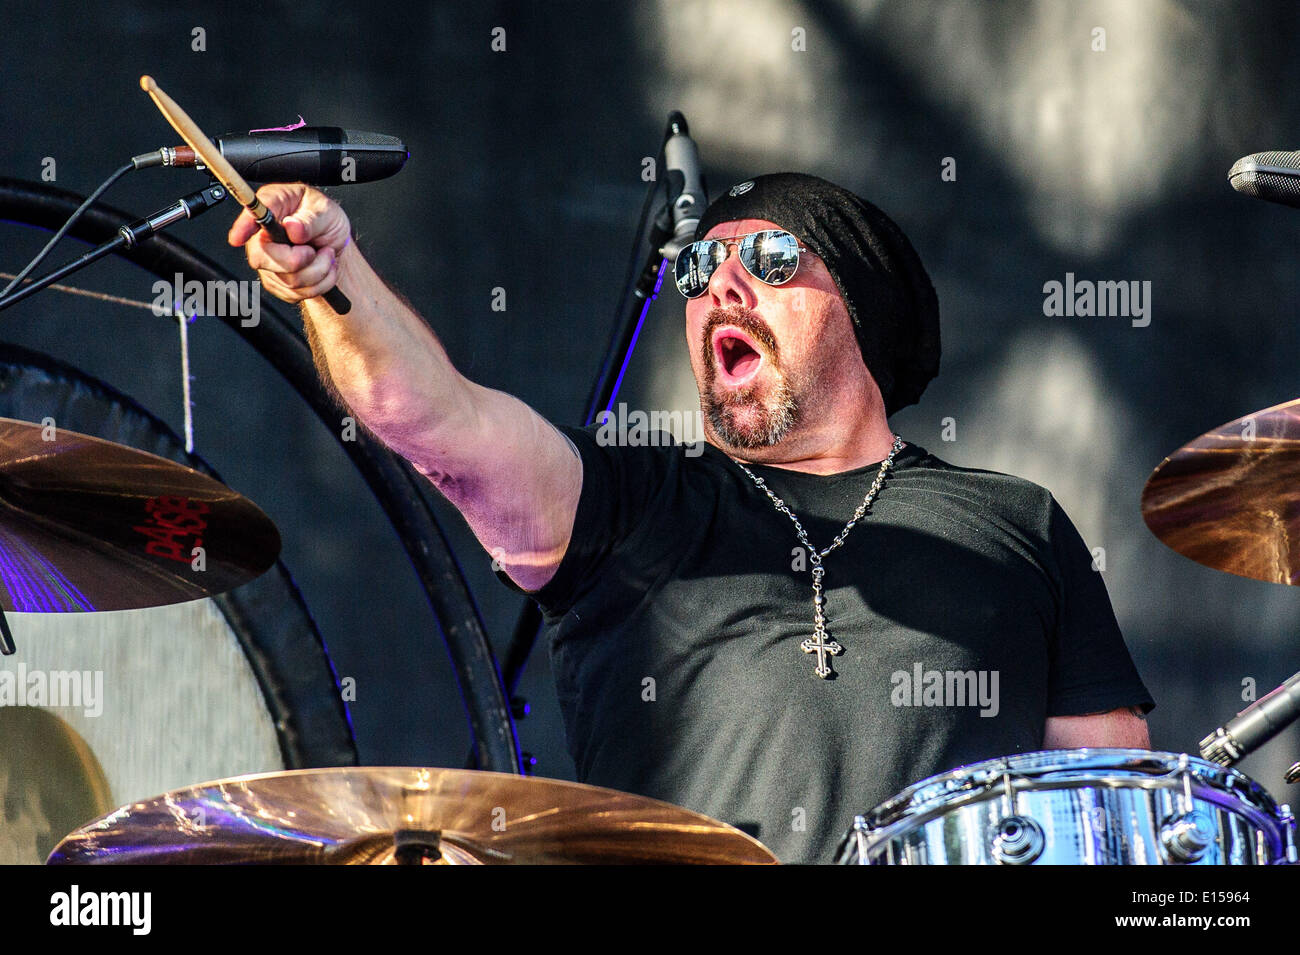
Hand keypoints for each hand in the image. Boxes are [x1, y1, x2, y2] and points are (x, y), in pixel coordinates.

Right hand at [227, 183, 351, 303]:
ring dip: (318, 271)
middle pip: (262, 257)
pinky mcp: (277, 282)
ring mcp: (267, 260)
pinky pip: (297, 293)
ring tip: (325, 255)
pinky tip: (323, 267)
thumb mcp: (327, 211)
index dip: (243, 226)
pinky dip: (321, 283)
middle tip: (316, 249)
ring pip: (289, 280)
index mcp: (274, 204)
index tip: (238, 237)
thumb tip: (292, 227)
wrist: (337, 246)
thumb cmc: (327, 221)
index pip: (252, 214)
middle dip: (300, 260)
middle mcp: (263, 234)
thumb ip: (310, 219)